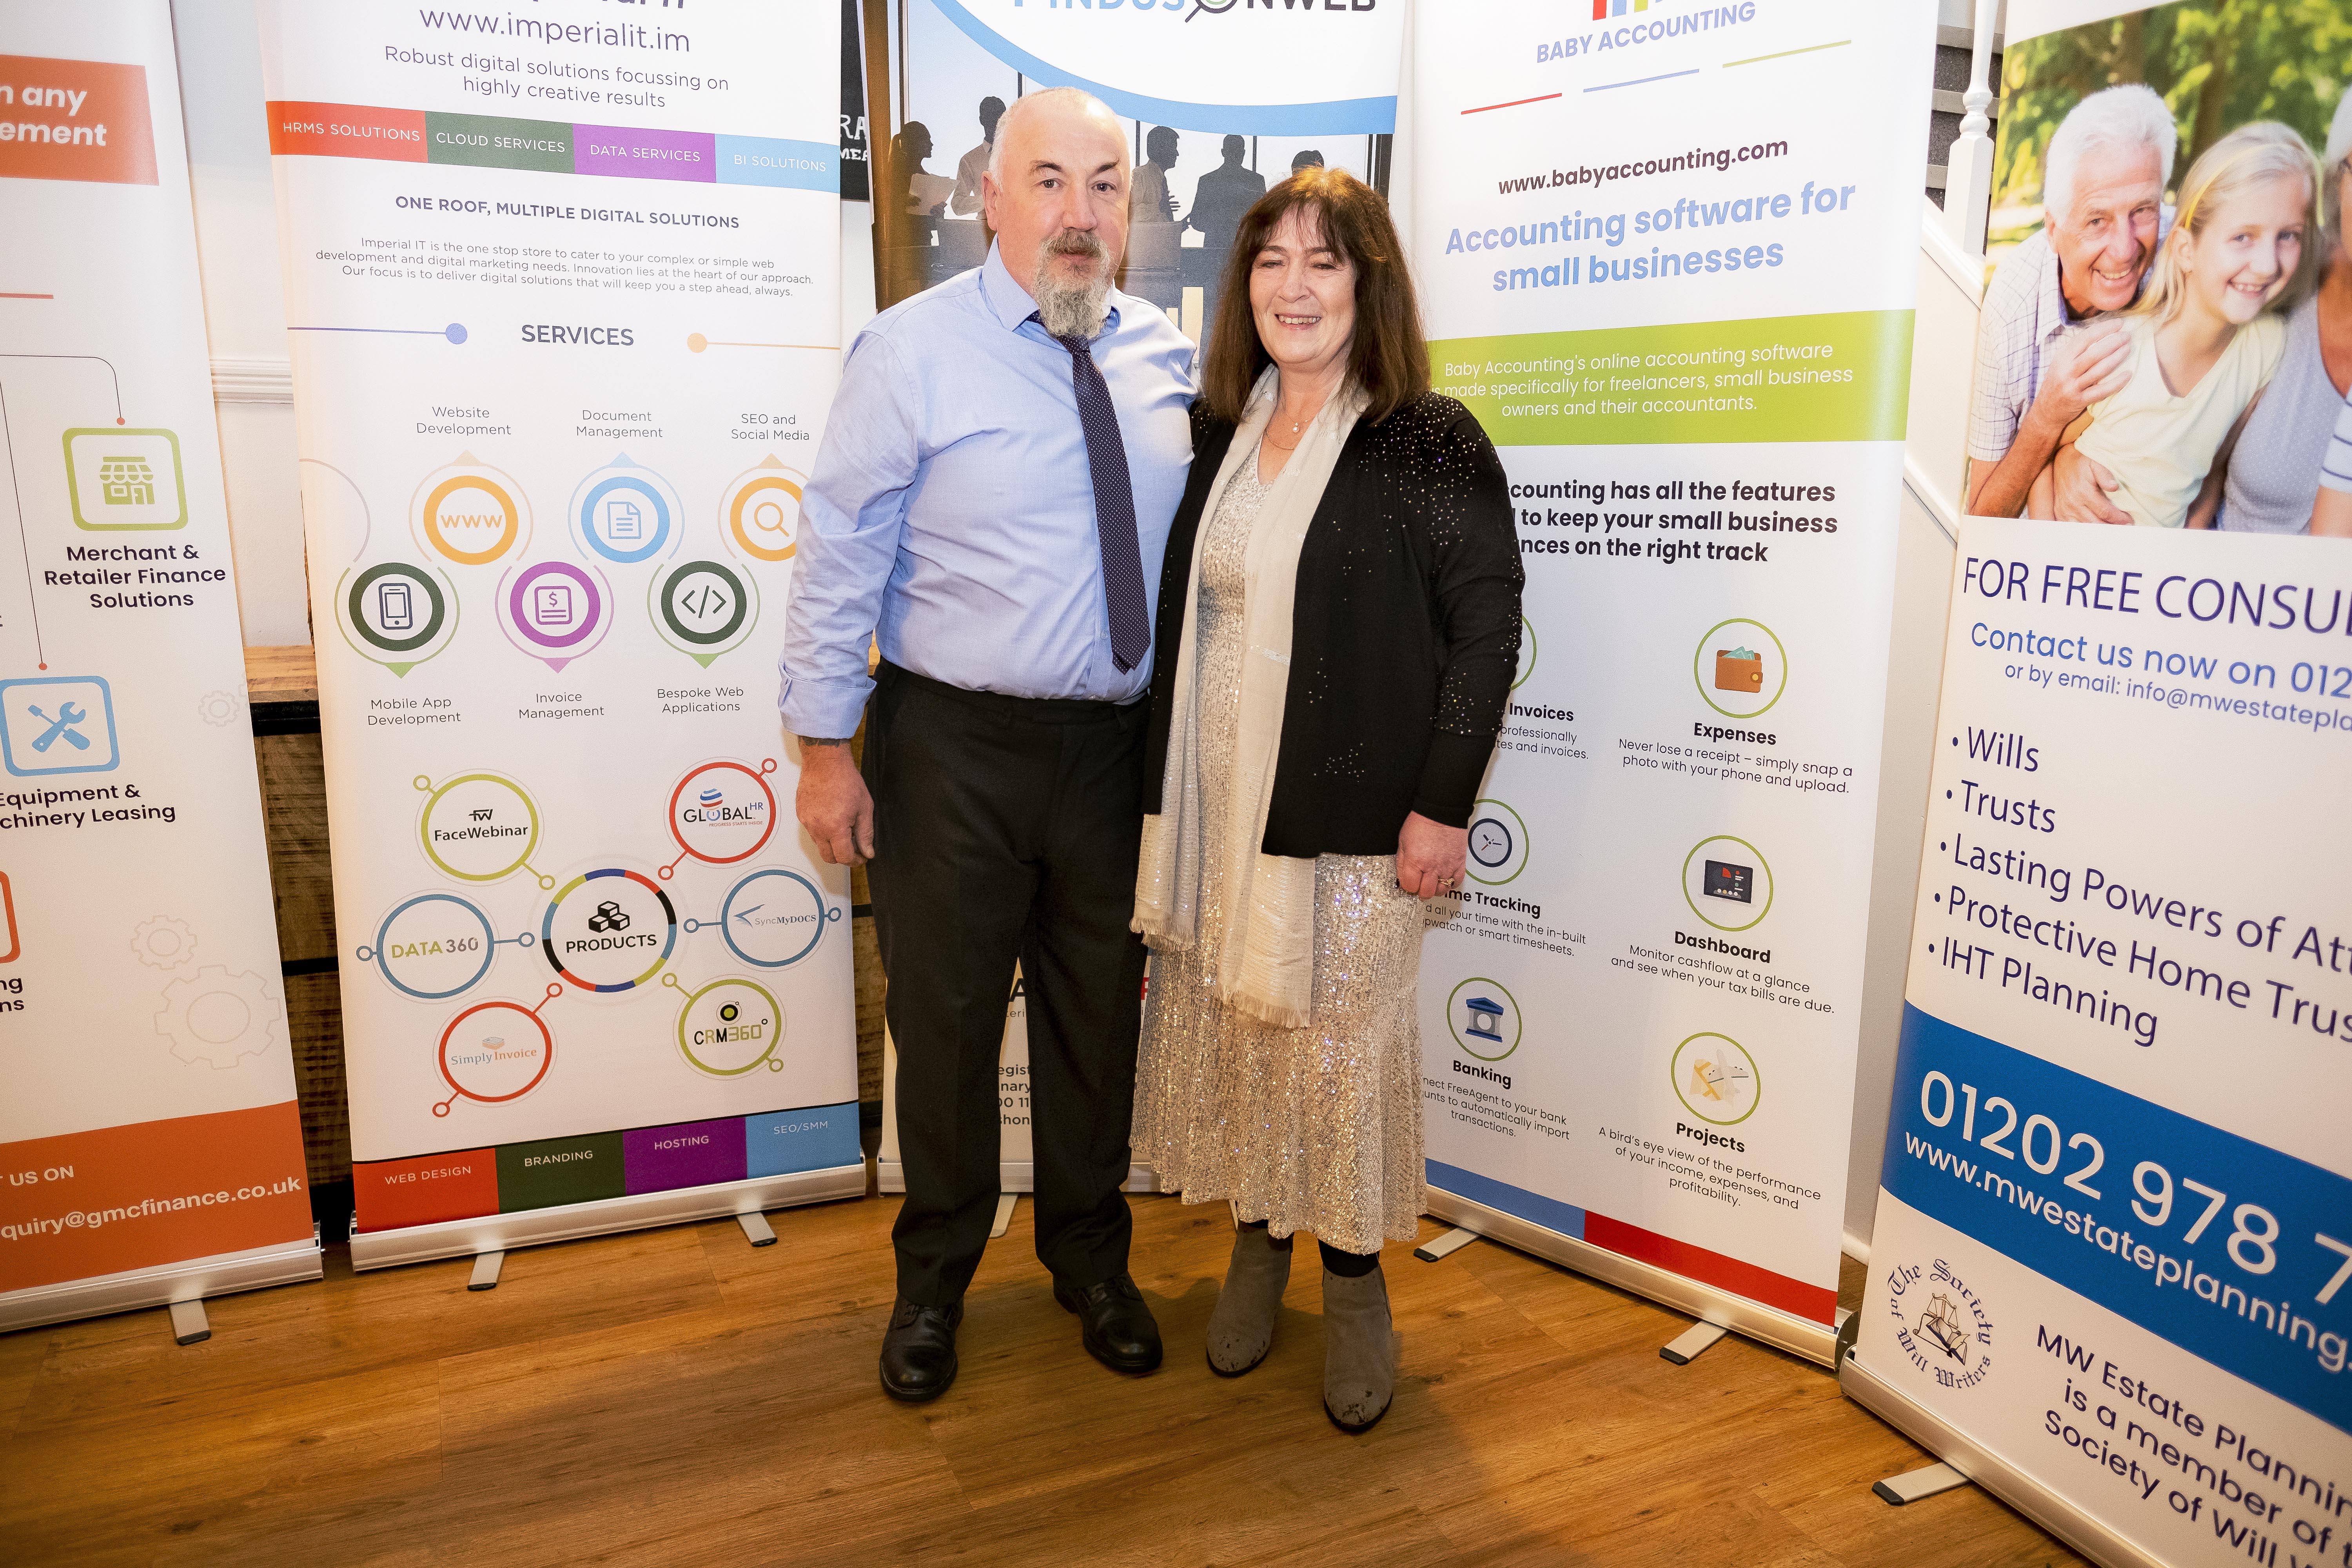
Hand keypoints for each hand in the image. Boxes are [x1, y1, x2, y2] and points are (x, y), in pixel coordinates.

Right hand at [796, 741, 874, 865]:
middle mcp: (817, 828)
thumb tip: (868, 852)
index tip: (862, 856)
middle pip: (828, 857)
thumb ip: (865, 834)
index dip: (855, 860)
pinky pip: (812, 832)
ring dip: (832, 844)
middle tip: (855, 847)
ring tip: (845, 830)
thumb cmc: (847, 781)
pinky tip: (833, 819)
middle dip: (842, 857)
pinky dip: (823, 833)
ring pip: (819, 845)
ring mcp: (806, 822)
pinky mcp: (800, 815)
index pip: (843, 857)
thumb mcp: (864, 808)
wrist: (825, 762)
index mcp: (835, 828)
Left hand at [1396, 812, 1465, 899]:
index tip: (1408, 883)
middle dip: (1420, 891)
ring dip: (1435, 888)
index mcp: (1415, 862)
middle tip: (1419, 885)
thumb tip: (1403, 878)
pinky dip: (1450, 883)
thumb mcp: (1402, 842)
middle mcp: (1432, 867)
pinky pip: (1456, 881)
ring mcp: (1447, 866)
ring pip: (1441, 890)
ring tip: (1432, 881)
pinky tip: (1445, 878)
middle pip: (1426, 893)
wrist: (1441, 812)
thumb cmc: (1421, 823)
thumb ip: (1402, 863)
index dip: (1407, 887)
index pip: (1410, 887)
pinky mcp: (1459, 863)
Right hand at [2032, 319, 2132, 428]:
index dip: (2103, 329)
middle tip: (2127, 336)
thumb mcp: (2061, 363)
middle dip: (2113, 342)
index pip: (2084, 338)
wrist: (2046, 410)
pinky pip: (2101, 391)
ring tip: (2128, 349)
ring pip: (2098, 370)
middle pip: (2093, 353)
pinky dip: (2116, 383)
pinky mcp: (2079, 401)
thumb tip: (2101, 332)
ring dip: (2116, 358)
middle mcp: (2066, 371)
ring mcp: (2072, 387)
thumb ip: (2077, 349)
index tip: (2119, 323)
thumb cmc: (2058, 382)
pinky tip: (2128, 375)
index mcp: (2062, 358)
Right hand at [2048, 446, 2132, 524]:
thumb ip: (2105, 474)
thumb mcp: (2095, 463)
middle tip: (2124, 528)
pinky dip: (2083, 530)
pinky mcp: (2059, 512)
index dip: (2118, 518)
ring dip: (2098, 530)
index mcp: (2083, 492)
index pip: (2104, 512)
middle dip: (2111, 527)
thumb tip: (2114, 487)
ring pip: (2084, 527)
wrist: (2062, 461)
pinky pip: (2072, 526)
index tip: (2128, 521)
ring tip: (2111, 529)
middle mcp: (2072, 503)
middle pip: (2095, 523)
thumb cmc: (2082, 462)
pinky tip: (2094, 529)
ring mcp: (2064, 509)